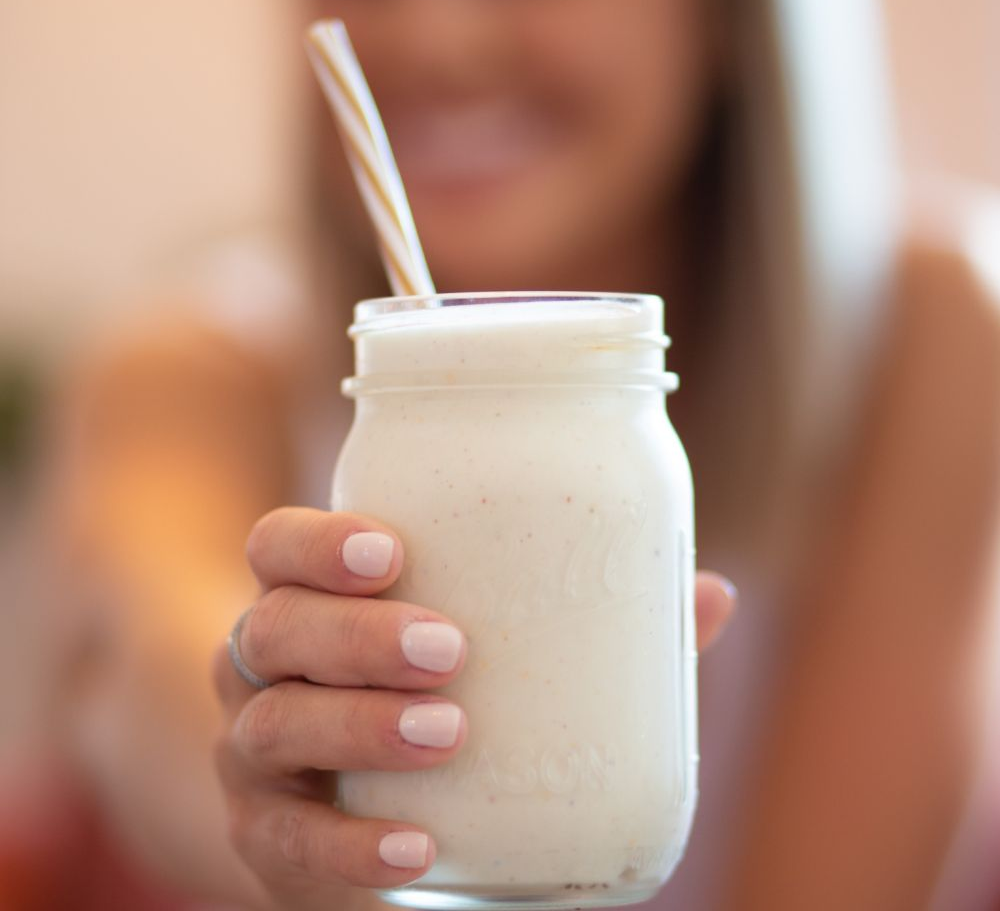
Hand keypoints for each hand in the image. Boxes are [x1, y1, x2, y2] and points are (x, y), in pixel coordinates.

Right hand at [213, 508, 736, 909]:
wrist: (368, 824)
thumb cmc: (439, 710)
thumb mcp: (503, 665)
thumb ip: (598, 633)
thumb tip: (712, 594)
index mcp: (317, 603)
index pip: (276, 546)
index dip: (316, 540)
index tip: (392, 551)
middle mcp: (266, 671)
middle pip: (273, 628)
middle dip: (355, 633)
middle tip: (449, 647)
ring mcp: (255, 758)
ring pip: (270, 724)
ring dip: (358, 724)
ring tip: (447, 729)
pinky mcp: (265, 841)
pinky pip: (284, 842)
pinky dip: (347, 843)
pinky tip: (418, 845)